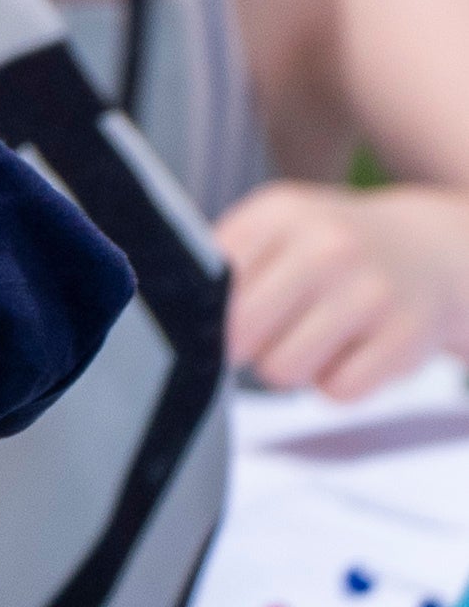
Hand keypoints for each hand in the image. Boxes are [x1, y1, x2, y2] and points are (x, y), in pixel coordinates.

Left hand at [218, 181, 468, 398]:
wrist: (431, 251)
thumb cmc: (329, 248)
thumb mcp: (276, 227)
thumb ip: (223, 260)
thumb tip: (175, 311)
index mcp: (280, 213)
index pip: (207, 283)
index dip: (209, 312)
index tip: (226, 312)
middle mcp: (326, 247)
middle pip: (239, 332)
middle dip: (244, 345)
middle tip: (270, 331)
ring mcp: (371, 293)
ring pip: (282, 369)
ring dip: (289, 366)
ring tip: (311, 338)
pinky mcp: (405, 339)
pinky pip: (336, 393)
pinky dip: (336, 383)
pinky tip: (351, 352)